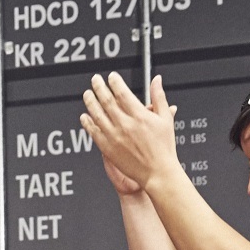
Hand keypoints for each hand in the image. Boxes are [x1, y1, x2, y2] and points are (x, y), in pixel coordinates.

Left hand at [79, 72, 179, 189]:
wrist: (157, 172)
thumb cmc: (163, 148)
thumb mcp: (165, 119)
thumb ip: (158, 97)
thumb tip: (156, 80)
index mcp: (139, 116)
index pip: (122, 93)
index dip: (115, 82)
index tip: (111, 77)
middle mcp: (125, 125)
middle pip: (106, 101)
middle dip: (99, 87)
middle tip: (95, 80)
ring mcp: (114, 137)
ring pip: (97, 115)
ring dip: (90, 102)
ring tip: (87, 94)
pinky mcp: (108, 148)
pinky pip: (94, 132)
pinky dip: (87, 123)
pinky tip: (84, 116)